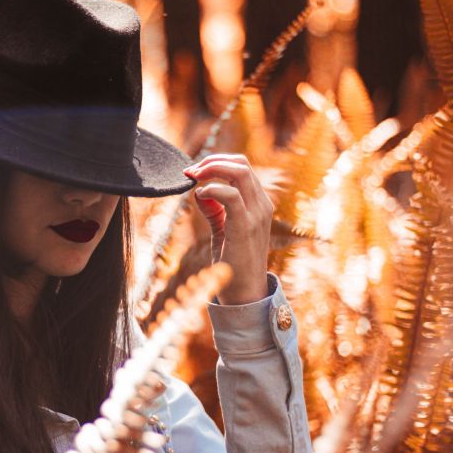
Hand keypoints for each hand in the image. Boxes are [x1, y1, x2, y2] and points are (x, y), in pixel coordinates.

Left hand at [182, 154, 272, 304]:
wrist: (245, 291)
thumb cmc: (234, 262)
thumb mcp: (222, 230)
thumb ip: (214, 210)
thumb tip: (199, 192)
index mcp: (258, 203)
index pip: (241, 167)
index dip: (216, 162)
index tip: (194, 172)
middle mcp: (261, 204)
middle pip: (240, 163)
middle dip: (211, 161)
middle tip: (190, 172)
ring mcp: (256, 214)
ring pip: (239, 172)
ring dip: (211, 169)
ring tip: (193, 179)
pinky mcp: (245, 226)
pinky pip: (231, 196)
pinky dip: (212, 189)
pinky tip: (200, 196)